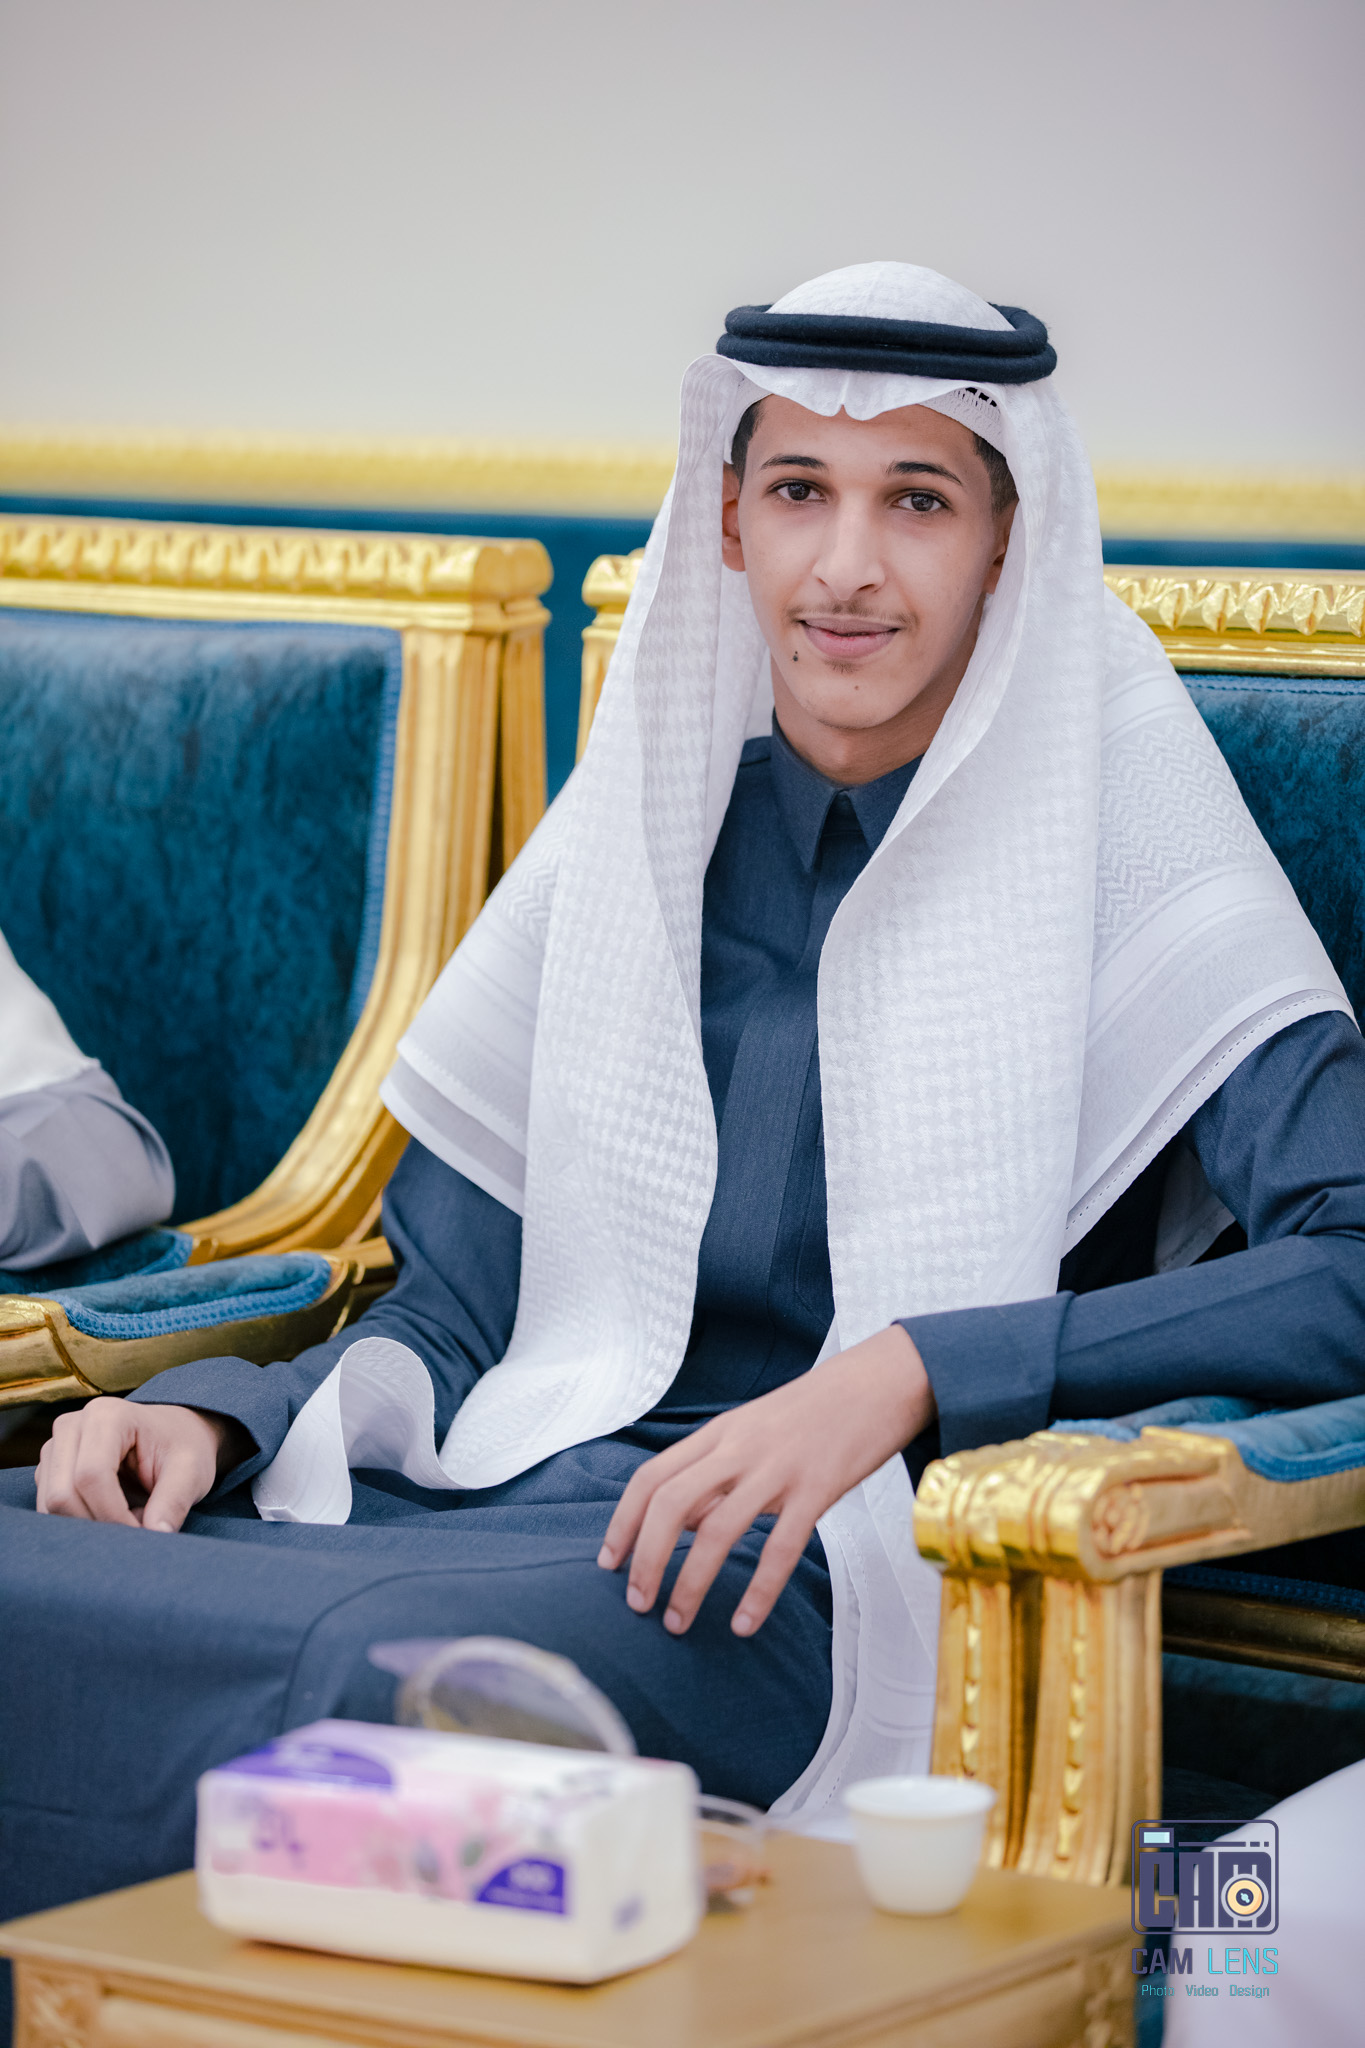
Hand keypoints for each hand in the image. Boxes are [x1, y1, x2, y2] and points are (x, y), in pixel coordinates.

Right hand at [36, 1398, 250, 1531]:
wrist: (173, 1436)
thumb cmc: (183, 1448)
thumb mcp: (192, 1471)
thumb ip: (175, 1501)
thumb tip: (156, 1535)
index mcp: (107, 1415)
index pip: (91, 1476)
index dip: (113, 1515)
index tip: (142, 1534)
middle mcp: (72, 1426)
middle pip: (62, 1494)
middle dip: (98, 1524)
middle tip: (135, 1530)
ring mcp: (55, 1447)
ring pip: (50, 1505)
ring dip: (88, 1525)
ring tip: (128, 1517)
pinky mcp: (49, 1468)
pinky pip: (48, 1508)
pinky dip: (79, 1522)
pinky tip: (110, 1515)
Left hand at [597, 1324, 933, 1638]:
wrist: (878, 1383)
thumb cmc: (813, 1411)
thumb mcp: (753, 1429)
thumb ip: (716, 1471)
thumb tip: (680, 1524)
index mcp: (719, 1433)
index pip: (651, 1477)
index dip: (623, 1522)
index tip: (609, 1564)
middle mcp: (739, 1448)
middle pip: (671, 1503)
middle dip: (646, 1559)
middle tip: (636, 1603)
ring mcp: (777, 1468)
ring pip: (717, 1529)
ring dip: (690, 1583)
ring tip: (677, 1622)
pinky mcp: (817, 1489)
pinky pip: (781, 1548)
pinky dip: (758, 1591)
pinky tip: (744, 1623)